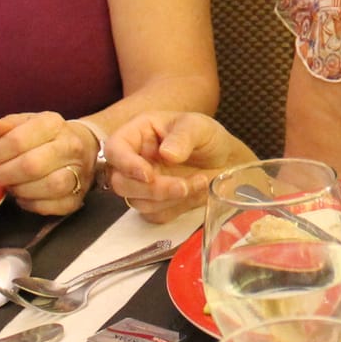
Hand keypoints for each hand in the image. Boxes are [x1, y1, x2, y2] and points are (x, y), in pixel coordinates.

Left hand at [0, 111, 94, 215]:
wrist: (84, 148)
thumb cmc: (47, 137)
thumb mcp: (27, 123)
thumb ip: (8, 125)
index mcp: (53, 124)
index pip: (18, 140)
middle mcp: (70, 147)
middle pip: (32, 165)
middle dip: (5, 174)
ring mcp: (78, 173)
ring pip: (48, 186)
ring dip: (20, 190)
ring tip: (11, 185)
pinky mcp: (76, 198)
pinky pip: (51, 206)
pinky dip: (32, 204)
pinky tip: (24, 196)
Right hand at [104, 112, 254, 223]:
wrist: (226, 160)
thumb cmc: (207, 136)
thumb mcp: (199, 126)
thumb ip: (183, 136)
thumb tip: (166, 154)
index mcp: (137, 134)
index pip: (114, 149)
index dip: (125, 164)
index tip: (149, 175)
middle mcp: (134, 160)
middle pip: (120, 183)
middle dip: (152, 189)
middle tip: (183, 185)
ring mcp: (142, 184)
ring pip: (138, 202)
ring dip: (169, 198)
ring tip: (200, 181)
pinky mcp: (154, 204)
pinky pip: (154, 215)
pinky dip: (176, 208)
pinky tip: (196, 191)